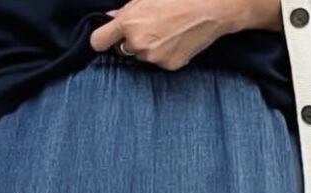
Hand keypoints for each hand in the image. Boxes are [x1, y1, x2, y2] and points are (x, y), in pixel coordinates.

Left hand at [90, 0, 281, 70]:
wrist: (212, 8)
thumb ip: (127, 10)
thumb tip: (112, 18)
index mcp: (129, 24)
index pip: (98, 41)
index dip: (101, 38)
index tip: (105, 38)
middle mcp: (138, 44)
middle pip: (122, 49)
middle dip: (130, 40)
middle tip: (150, 26)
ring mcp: (153, 58)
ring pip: (142, 56)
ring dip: (148, 46)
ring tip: (167, 30)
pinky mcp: (168, 66)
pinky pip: (158, 62)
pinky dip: (164, 53)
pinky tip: (176, 39)